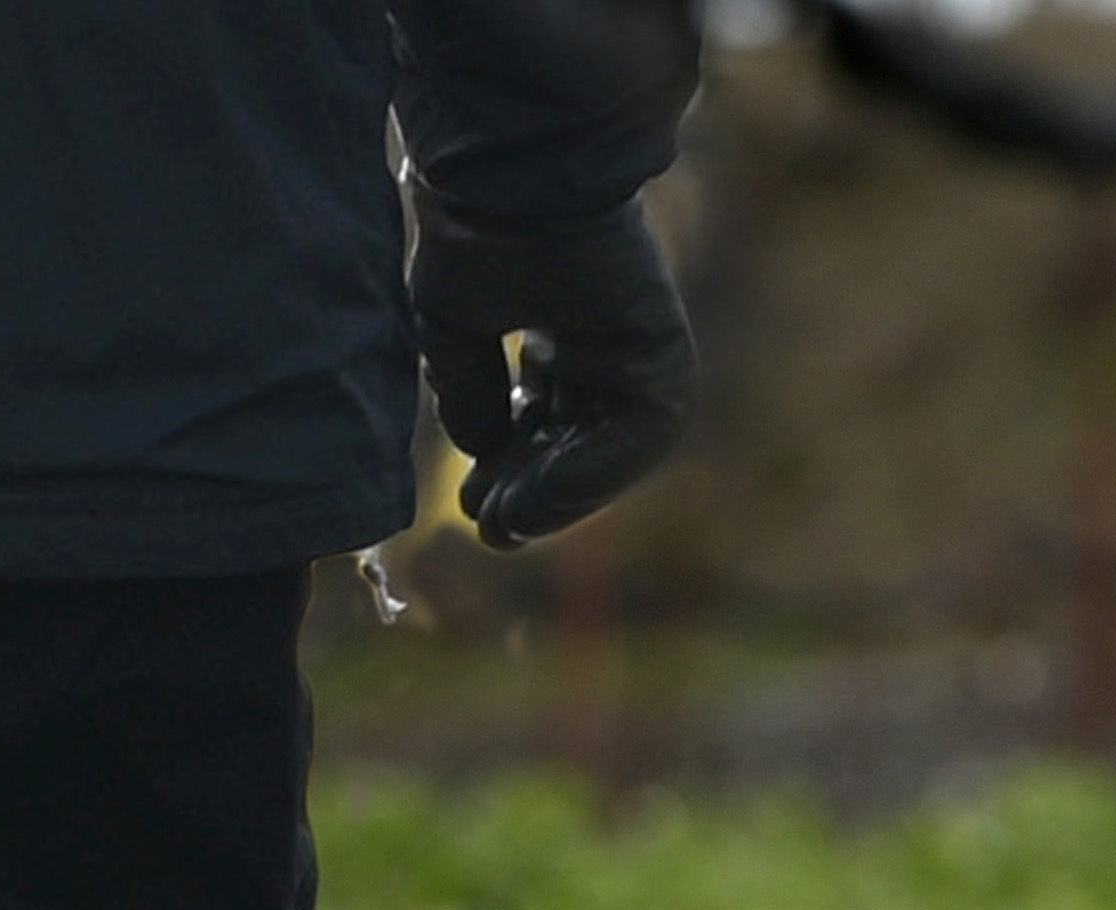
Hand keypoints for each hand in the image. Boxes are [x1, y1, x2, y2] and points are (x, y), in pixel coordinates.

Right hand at [406, 181, 691, 547]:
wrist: (507, 175)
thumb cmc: (475, 232)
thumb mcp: (455, 329)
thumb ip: (470, 395)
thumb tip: (482, 455)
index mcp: (562, 329)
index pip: (548, 422)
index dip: (512, 469)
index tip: (474, 502)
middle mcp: (606, 341)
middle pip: (579, 442)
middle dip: (536, 493)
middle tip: (492, 528)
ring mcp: (638, 343)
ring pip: (615, 451)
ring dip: (563, 496)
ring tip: (511, 523)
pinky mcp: (660, 346)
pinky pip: (638, 435)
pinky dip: (589, 475)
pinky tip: (538, 494)